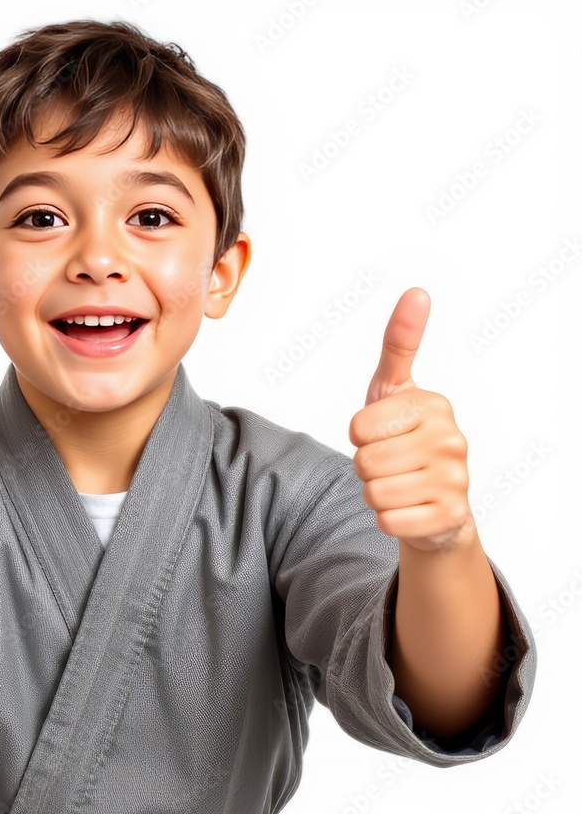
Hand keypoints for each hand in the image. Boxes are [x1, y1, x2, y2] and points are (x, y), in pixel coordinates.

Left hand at [348, 287, 474, 552]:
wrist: (435, 501)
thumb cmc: (405, 437)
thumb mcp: (394, 390)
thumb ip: (399, 343)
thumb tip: (416, 292)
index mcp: (434, 405)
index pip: (358, 427)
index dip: (359, 437)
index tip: (383, 435)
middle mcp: (452, 439)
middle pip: (363, 462)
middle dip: (366, 468)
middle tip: (391, 464)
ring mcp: (456, 480)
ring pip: (373, 493)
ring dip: (376, 494)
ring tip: (400, 484)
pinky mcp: (450, 517)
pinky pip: (388, 521)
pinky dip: (389, 520)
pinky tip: (410, 509)